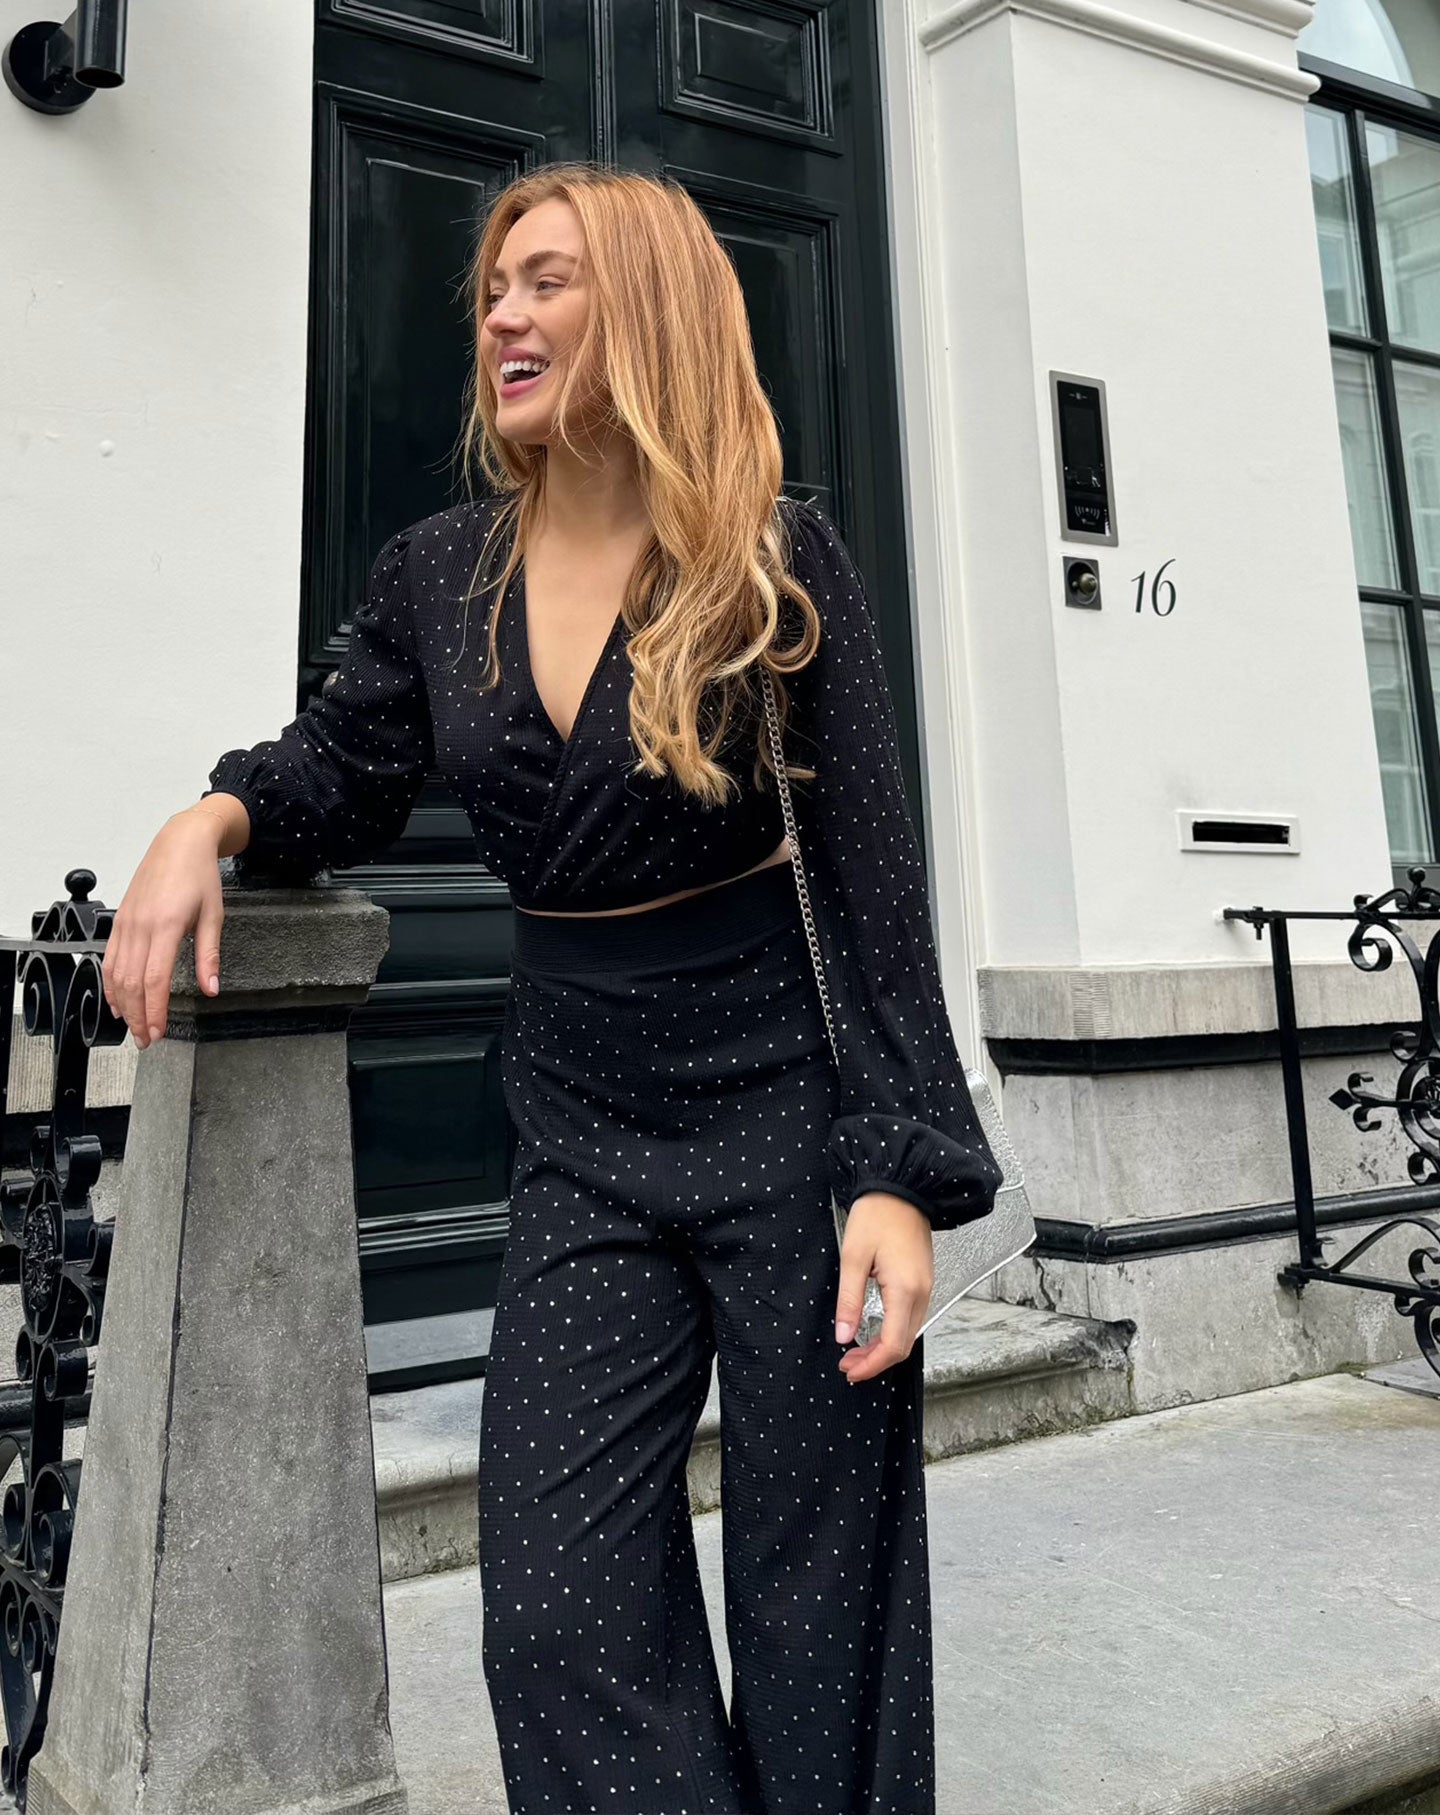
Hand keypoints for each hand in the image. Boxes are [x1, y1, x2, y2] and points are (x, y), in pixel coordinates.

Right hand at [102, 808, 228, 1049]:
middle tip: (146, 1039)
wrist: (179, 842)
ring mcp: (126, 923)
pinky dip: (110, 983)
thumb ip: (209, 955)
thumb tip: (212, 988)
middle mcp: (141, 926)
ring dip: (122, 1004)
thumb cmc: (199, 874)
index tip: (158, 1031)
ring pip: (116, 973)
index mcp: (166, 925)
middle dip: (137, 1016)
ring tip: (132, 1026)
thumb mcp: (214, 915)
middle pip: (131, 983)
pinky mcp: (120, 920)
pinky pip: (109, 958)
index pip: (155, 980)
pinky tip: (117, 1000)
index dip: (155, 1011)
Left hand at [834, 1190, 933, 1382]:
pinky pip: (911, 1318)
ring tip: (855, 1352)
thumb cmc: (877, 1216)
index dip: (871, 1364)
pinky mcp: (923, 1281)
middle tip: (847, 1365)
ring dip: (883, 1349)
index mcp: (905, 1289)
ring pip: (908, 1334)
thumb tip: (844, 1335)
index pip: (893, 1345)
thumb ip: (849, 1300)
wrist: (902, 1188)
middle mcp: (921, 1293)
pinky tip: (873, 1332)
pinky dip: (892, 1333)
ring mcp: (926, 1287)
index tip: (849, 1370)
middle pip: (904, 1345)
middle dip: (875, 1362)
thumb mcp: (853, 1257)